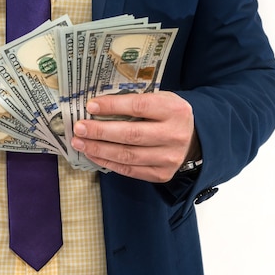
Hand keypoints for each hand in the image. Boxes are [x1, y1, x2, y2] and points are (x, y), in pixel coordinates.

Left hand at [71, 91, 199, 182]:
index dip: (113, 107)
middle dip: (100, 132)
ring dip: (99, 149)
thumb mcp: (161, 100)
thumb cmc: (169, 115)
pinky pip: (129, 170)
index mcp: (174, 110)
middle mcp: (174, 135)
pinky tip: (93, 154)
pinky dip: (108, 162)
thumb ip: (136, 102)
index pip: (139, 106)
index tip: (91, 106)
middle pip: (131, 135)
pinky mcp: (162, 174)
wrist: (195, 139)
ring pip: (127, 155)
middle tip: (79, 128)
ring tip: (80, 143)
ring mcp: (169, 158)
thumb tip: (98, 107)